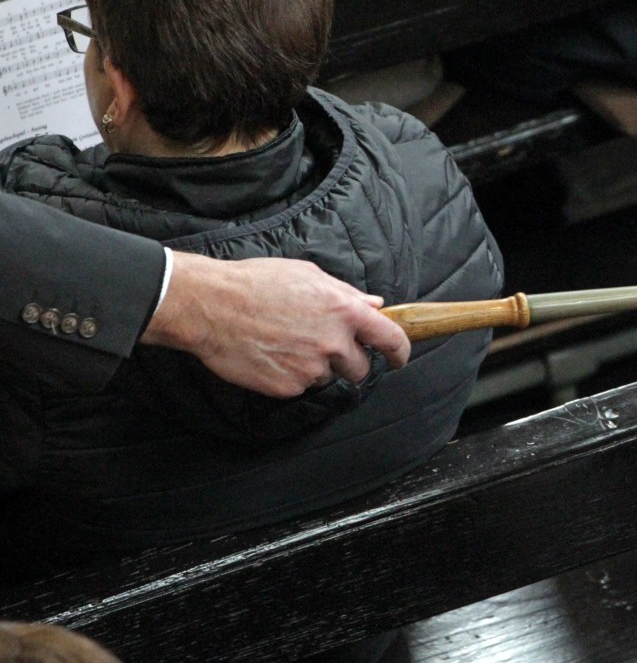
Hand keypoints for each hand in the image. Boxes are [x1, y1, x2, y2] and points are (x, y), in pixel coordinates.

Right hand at [141, 252, 411, 397]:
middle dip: (349, 362)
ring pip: (327, 377)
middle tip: (324, 348)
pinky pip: (300, 386)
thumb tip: (375, 305)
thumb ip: (346, 294)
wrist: (209, 306)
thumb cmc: (256, 284)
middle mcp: (332, 342)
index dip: (400, 351)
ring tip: (286, 343)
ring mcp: (310, 367)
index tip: (399, 358)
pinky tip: (270, 354)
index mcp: (344, 311)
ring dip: (316, 366)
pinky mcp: (287, 386)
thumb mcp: (307, 276)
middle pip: (360, 368)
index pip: (390, 338)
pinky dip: (290, 375)